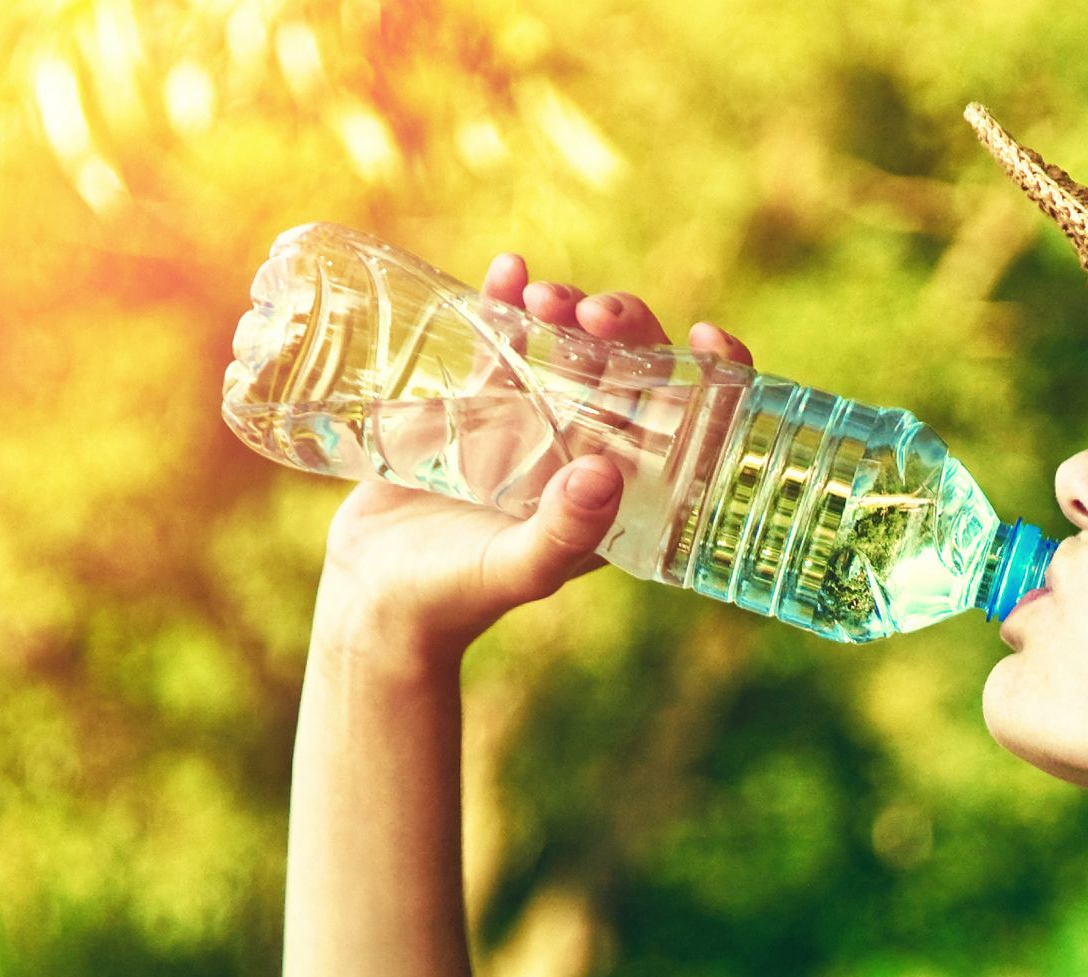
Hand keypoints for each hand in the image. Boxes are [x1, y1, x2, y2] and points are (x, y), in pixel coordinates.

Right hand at [315, 253, 754, 661]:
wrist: (374, 595)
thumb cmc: (452, 597)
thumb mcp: (513, 569)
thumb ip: (562, 533)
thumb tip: (606, 475)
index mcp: (618, 497)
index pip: (688, 430)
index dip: (714, 379)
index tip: (705, 335)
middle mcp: (584, 456)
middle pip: (631, 373)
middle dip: (625, 329)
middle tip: (593, 314)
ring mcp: (532, 427)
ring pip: (570, 348)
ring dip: (568, 309)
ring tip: (541, 297)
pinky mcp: (476, 407)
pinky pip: (503, 342)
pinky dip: (508, 300)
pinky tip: (507, 268)